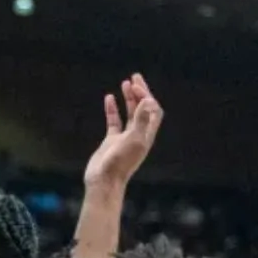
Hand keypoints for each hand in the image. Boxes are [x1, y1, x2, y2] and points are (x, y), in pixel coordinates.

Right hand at [85, 73, 163, 187]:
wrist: (104, 181)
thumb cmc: (119, 163)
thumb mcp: (133, 140)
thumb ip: (141, 120)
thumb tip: (148, 100)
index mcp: (146, 135)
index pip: (153, 110)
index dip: (148, 96)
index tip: (138, 86)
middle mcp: (138, 134)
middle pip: (143, 109)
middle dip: (141, 92)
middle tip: (135, 76)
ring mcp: (124, 137)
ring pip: (129, 113)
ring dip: (128, 98)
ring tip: (124, 83)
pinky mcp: (111, 141)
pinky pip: (114, 121)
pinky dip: (112, 109)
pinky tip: (109, 98)